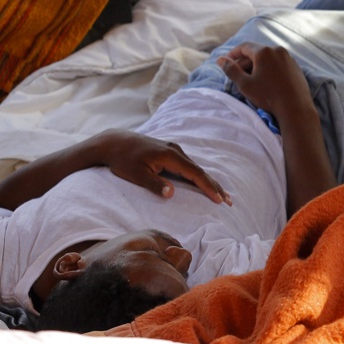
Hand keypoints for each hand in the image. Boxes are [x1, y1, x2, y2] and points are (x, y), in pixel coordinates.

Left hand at [98, 130, 231, 204]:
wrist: (114, 142)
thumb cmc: (123, 160)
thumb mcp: (136, 175)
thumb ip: (154, 184)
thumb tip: (172, 194)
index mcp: (170, 155)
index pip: (194, 173)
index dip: (208, 187)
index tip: (219, 199)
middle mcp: (175, 150)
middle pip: (200, 170)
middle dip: (215, 186)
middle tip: (229, 201)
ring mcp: (173, 150)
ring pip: (196, 168)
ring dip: (209, 181)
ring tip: (221, 195)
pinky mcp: (170, 152)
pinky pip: (189, 166)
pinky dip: (199, 176)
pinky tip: (204, 183)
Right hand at [217, 42, 312, 120]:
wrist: (295, 108)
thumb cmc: (268, 96)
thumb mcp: (245, 84)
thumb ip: (231, 70)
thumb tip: (220, 60)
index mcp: (264, 51)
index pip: (244, 46)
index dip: (233, 53)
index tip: (226, 62)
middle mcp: (278, 50)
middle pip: (256, 52)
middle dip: (244, 61)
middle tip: (236, 73)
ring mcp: (289, 58)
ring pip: (268, 58)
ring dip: (257, 65)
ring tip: (250, 78)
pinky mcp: (296, 67)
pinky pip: (278, 63)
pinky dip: (269, 68)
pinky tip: (266, 81)